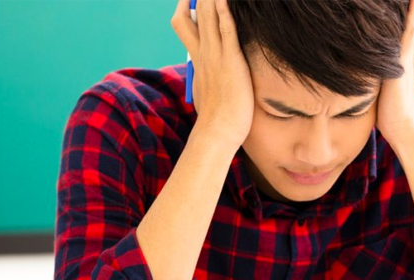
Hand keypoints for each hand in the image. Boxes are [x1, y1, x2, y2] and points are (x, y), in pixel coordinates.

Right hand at [171, 0, 254, 149]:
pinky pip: (227, 30)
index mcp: (195, 59)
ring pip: (209, 17)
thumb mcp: (206, 91)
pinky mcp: (231, 61)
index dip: (185, 7)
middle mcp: (202, 53)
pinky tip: (225, 0)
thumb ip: (205, 79)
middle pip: (193, 14)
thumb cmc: (215, 116)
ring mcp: (215, 56)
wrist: (218, 132)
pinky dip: (226, 13)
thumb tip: (206, 76)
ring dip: (209, 0)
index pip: (183, 24)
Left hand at [376, 0, 413, 147]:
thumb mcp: (380, 92)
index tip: (403, 0)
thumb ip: (376, 81)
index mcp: (401, 59)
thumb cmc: (392, 117)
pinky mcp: (404, 60)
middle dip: (413, 3)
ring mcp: (406, 55)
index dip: (407, 12)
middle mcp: (406, 53)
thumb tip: (362, 81)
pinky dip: (412, 13)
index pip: (406, 29)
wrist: (407, 130)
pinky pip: (409, 30)